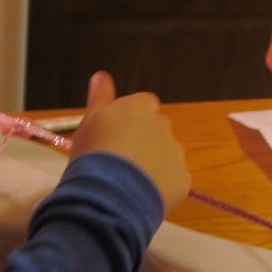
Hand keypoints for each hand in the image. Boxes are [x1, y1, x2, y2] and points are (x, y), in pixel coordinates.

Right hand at [70, 71, 190, 214]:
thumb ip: (99, 98)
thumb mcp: (88, 123)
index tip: (115, 137)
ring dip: (153, 164)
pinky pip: (173, 179)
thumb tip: (101, 74)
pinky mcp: (183, 178)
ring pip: (166, 154)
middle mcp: (162, 124)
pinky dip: (161, 186)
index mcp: (139, 107)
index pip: (143, 105)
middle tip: (120, 162)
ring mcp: (175, 152)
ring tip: (129, 184)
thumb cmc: (93, 155)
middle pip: (156, 129)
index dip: (129, 121)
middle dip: (143, 142)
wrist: (109, 196)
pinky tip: (141, 197)